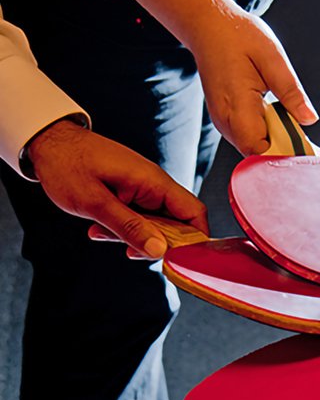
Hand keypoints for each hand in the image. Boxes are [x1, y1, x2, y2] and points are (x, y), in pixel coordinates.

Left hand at [27, 120, 208, 259]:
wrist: (45, 140)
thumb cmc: (66, 163)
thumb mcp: (95, 202)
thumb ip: (129, 227)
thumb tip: (160, 250)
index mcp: (153, 182)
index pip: (195, 213)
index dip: (195, 239)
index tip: (179, 259)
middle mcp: (153, 185)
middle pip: (176, 224)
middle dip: (155, 242)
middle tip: (128, 250)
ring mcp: (142, 189)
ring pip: (154, 225)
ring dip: (133, 236)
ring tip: (103, 233)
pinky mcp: (131, 193)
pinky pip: (138, 218)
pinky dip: (122, 228)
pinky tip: (99, 227)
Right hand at [187, 8, 316, 156]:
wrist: (208, 27)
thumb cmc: (238, 36)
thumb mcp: (272, 57)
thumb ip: (291, 91)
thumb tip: (310, 119)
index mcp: (236, 104)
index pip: (260, 149)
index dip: (282, 151)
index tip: (300, 143)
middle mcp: (225, 119)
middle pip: (257, 154)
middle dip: (279, 146)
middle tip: (293, 125)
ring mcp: (222, 123)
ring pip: (252, 149)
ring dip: (271, 139)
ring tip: (279, 114)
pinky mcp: (224, 121)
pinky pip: (247, 138)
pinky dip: (262, 133)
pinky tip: (269, 115)